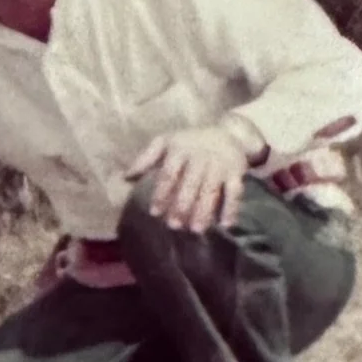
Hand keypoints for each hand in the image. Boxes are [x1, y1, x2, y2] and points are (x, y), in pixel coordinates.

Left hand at [125, 124, 248, 232]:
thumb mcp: (166, 142)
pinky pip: (236, 191)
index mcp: (180, 149)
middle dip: (182, 205)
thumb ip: (146, 158)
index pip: (169, 174)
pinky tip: (226, 225)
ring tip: (196, 229)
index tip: (155, 212)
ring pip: (211, 190)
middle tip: (174, 225)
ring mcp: (220, 165)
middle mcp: (200, 157)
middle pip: (191, 184)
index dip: (161, 193)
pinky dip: (232, 208)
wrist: (228, 133)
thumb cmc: (190, 142)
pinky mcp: (237, 172)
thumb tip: (125, 177)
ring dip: (204, 210)